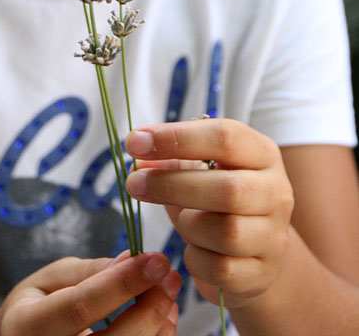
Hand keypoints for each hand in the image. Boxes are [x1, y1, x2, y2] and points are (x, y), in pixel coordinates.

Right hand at [0, 251, 180, 334]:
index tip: (156, 260)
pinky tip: (163, 319)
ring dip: (158, 328)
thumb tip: (131, 260)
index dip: (122, 283)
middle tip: (170, 276)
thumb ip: (88, 272)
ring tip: (168, 295)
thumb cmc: (35, 308)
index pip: (80, 307)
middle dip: (149, 309)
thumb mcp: (48, 279)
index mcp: (27, 326)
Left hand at [125, 118, 293, 308]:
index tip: (135, 142)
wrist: (254, 250)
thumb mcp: (197, 170)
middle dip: (172, 185)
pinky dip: (196, 260)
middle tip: (134, 183)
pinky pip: (221, 269)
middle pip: (228, 189)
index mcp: (261, 153)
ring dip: (188, 226)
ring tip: (180, 220)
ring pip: (226, 232)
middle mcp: (276, 191)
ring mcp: (274, 235)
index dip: (177, 137)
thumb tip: (138, 158)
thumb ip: (168, 159)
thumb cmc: (218, 199)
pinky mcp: (263, 273)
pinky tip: (192, 250)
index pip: (225, 137)